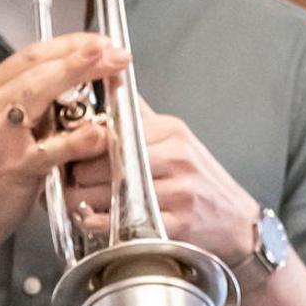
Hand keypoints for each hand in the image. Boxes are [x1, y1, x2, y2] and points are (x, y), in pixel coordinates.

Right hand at [0, 34, 125, 246]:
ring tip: (113, 71)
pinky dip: (79, 138)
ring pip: (39, 93)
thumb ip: (29, 105)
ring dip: (80, 76)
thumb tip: (76, 83)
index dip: (70, 45)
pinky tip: (101, 132)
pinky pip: (51, 148)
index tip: (100, 42)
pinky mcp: (13, 167)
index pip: (30, 55)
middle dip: (82, 54)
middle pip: (38, 67)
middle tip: (116, 51)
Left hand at [66, 103, 260, 260]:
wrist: (239, 222)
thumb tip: (111, 82)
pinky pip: (128, 222)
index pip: (114, 130)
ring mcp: (180, 191)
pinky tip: (95, 221)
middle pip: (109, 162)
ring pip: (115, 192)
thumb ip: (142, 119)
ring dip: (85, 200)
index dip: (83, 142)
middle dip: (79, 174)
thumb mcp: (179, 140)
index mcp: (172, 132)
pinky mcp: (179, 223)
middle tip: (66, 180)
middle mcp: (177, 158)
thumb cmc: (203, 182)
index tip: (68, 150)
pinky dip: (104, 224)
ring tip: (74, 200)